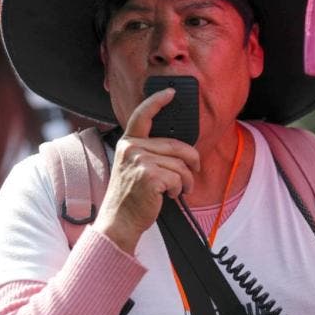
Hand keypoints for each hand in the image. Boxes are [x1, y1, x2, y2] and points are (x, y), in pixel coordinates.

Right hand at [93, 88, 200, 254]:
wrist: (119, 222)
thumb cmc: (129, 198)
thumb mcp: (132, 168)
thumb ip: (148, 153)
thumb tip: (178, 151)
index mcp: (127, 143)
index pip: (142, 115)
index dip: (157, 101)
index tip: (171, 92)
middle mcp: (132, 148)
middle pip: (176, 145)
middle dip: (192, 160)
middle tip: (194, 171)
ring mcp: (140, 160)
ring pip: (180, 164)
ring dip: (185, 181)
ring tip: (176, 190)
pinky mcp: (149, 175)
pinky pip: (178, 178)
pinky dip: (179, 190)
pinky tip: (168, 197)